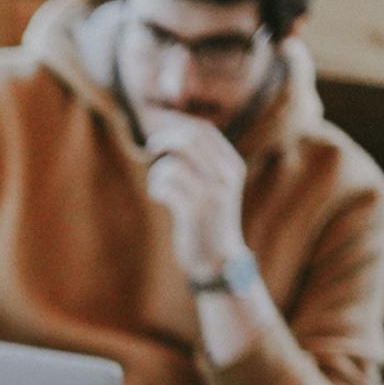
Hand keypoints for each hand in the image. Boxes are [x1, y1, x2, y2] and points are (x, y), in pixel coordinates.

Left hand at [144, 114, 248, 283]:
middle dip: (164, 138)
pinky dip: (156, 188)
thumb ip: (203, 163)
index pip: (204, 130)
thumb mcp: (215, 187)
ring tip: (160, 186)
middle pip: (189, 138)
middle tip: (151, 148)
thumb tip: (175, 133)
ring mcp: (211, 192)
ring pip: (173, 163)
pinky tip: (160, 197)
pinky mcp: (194, 209)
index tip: (161, 133)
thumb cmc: (208, 221)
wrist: (218, 259)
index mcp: (232, 166)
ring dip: (158, 173)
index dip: (177, 125)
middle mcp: (225, 175)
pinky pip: (165, 183)